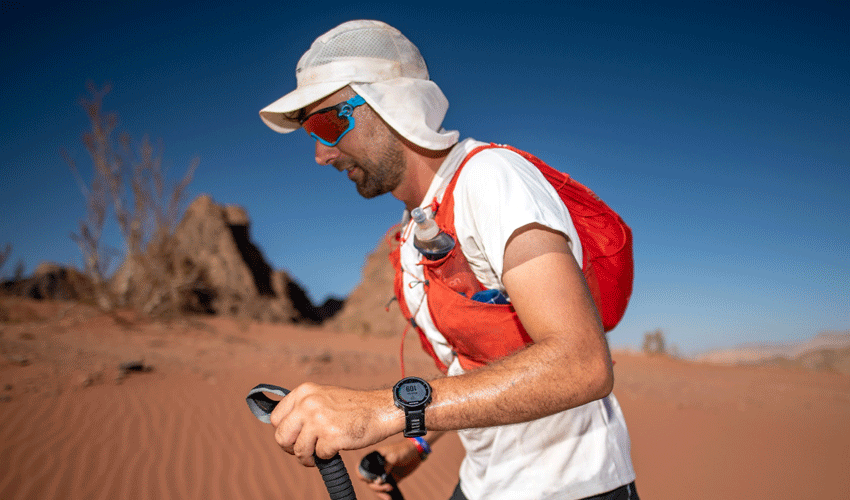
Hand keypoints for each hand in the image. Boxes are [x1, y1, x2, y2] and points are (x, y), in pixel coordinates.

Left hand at [269, 382, 398, 466]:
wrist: (380, 409)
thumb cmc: (353, 407)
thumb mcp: (323, 396)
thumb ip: (303, 408)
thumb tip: (284, 429)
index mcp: (304, 392)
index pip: (275, 418)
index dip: (284, 433)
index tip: (294, 438)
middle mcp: (308, 403)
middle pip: (281, 437)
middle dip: (291, 449)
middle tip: (304, 451)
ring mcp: (319, 420)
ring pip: (299, 450)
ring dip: (309, 457)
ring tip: (320, 453)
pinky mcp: (331, 436)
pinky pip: (319, 456)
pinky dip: (327, 457)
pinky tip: (337, 447)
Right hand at [360, 439, 422, 499]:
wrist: (417, 452)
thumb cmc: (403, 450)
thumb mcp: (394, 455)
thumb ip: (385, 466)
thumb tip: (379, 480)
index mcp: (374, 457)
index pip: (361, 468)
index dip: (362, 475)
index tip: (370, 481)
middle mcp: (376, 466)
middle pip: (368, 480)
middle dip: (376, 487)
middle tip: (387, 487)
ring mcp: (383, 473)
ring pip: (376, 486)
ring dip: (380, 492)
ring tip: (389, 496)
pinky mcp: (391, 479)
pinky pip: (385, 488)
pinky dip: (385, 494)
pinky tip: (389, 498)